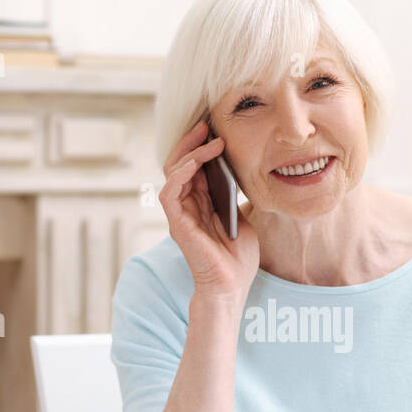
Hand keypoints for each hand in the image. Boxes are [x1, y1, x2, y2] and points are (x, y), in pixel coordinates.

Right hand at [159, 119, 259, 307]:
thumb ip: (232, 198)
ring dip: (189, 153)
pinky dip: (180, 174)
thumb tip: (234, 171)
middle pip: (180, 164)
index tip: (215, 130)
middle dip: (191, 142)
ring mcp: (180, 215)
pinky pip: (170, 192)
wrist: (232, 287)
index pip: (194, 168)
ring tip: (208, 139)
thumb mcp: (241, 219)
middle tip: (206, 125)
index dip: (201, 147)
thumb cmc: (238, 259)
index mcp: (201, 204)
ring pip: (173, 173)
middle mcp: (187, 207)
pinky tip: (195, 162)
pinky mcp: (177, 224)